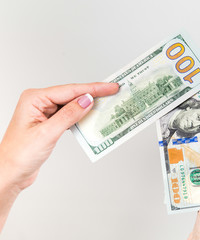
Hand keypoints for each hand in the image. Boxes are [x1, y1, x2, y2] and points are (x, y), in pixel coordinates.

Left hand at [0, 82, 118, 230]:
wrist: (10, 173)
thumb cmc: (19, 155)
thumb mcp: (47, 133)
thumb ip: (68, 115)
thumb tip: (87, 100)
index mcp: (35, 98)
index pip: (70, 90)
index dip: (93, 88)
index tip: (110, 87)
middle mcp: (39, 102)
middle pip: (72, 94)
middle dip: (93, 94)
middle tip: (113, 92)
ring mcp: (45, 112)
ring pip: (72, 104)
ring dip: (89, 105)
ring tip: (107, 103)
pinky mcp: (50, 122)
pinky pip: (70, 115)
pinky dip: (82, 116)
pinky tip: (92, 116)